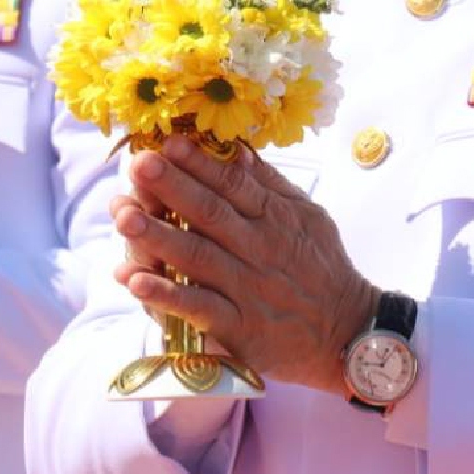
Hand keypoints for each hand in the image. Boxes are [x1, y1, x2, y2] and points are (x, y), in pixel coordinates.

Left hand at [110, 135, 376, 396]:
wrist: (348, 332)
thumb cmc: (323, 268)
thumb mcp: (309, 216)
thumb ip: (271, 185)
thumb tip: (237, 150)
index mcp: (275, 219)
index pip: (233, 184)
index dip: (200, 162)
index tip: (170, 142)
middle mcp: (260, 249)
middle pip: (210, 214)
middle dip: (171, 187)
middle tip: (138, 165)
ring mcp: (248, 289)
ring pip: (198, 257)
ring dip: (158, 236)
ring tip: (125, 215)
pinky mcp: (240, 328)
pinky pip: (198, 308)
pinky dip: (166, 296)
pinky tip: (135, 280)